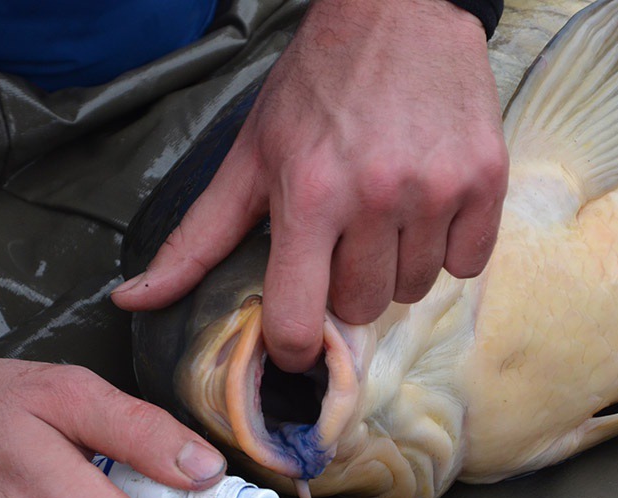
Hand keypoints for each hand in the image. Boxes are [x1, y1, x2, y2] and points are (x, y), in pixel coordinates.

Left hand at [113, 0, 507, 371]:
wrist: (398, 11)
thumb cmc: (314, 88)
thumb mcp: (248, 158)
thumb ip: (195, 240)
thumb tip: (132, 299)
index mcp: (309, 197)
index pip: (298, 322)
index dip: (291, 344)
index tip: (293, 333)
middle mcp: (376, 198)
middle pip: (361, 309)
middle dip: (344, 288)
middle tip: (341, 240)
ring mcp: (437, 190)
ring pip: (414, 290)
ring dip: (395, 267)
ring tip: (384, 216)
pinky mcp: (485, 180)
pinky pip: (466, 263)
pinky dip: (446, 248)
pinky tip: (426, 207)